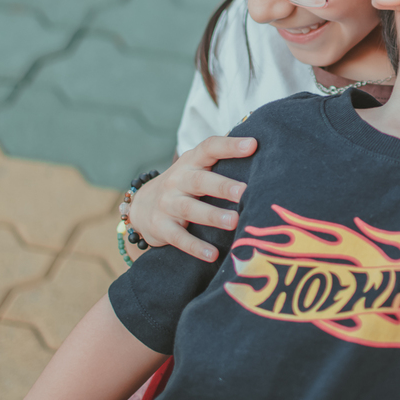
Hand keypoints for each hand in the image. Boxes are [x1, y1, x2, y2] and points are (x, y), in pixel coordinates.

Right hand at [127, 136, 256, 260]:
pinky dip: (195, 247)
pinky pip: (179, 238)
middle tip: (243, 192)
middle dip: (222, 186)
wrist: (140, 206)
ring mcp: (167, 204)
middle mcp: (178, 180)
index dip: (230, 146)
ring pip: (190, 209)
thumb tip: (259, 149)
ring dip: (213, 216)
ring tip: (234, 221)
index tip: (253, 145)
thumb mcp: (195, 168)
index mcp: (191, 162)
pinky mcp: (161, 227)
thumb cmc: (183, 185)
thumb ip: (220, 160)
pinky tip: (212, 254)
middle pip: (200, 181)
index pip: (210, 148)